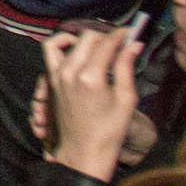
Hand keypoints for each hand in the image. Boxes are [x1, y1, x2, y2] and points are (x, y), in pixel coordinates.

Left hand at [39, 25, 143, 181]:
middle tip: (119, 43)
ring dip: (84, 39)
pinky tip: (78, 51)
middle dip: (105, 35)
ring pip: (67, 41)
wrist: (85, 151)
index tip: (131, 34)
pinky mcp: (51, 80)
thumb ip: (127, 67)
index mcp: (91, 77)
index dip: (121, 35)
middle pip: (87, 37)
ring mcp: (57, 75)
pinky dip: (63, 45)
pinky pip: (51, 52)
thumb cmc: (110, 130)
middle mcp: (70, 72)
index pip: (106, 42)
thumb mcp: (126, 99)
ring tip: (99, 46)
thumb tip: (134, 44)